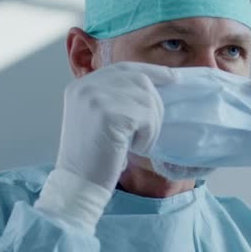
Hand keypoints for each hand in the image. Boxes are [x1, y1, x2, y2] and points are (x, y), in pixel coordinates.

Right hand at [56, 61, 176, 190]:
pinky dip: (148, 136)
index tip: (172, 77)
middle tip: (150, 131)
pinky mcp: (108, 114)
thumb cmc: (94, 157)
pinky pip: (146, 118)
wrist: (78, 184)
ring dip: (151, 125)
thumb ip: (117, 98)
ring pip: (147, 100)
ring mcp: (95, 98)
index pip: (124, 68)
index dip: (151, 71)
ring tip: (137, 143)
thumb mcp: (99, 118)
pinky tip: (133, 149)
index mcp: (81, 85)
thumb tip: (155, 86)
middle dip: (155, 105)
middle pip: (140, 80)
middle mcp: (86, 86)